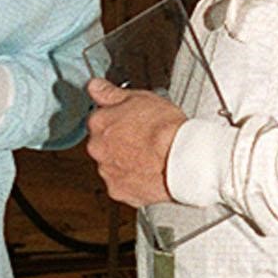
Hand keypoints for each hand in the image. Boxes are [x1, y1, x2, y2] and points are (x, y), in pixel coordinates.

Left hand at [85, 78, 185, 205]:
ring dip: (124, 162)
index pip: (98, 119)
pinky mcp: (119, 191)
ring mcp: (108, 171)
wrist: (182, 158)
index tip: (129, 122)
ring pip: (111, 165)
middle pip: (102, 144)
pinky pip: (122, 185)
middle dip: (118, 142)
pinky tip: (148, 172)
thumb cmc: (165, 129)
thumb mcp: (139, 98)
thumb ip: (111, 93)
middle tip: (141, 140)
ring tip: (148, 157)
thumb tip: (95, 86)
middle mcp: (98, 149)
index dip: (116, 120)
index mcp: (100, 123)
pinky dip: (132, 180)